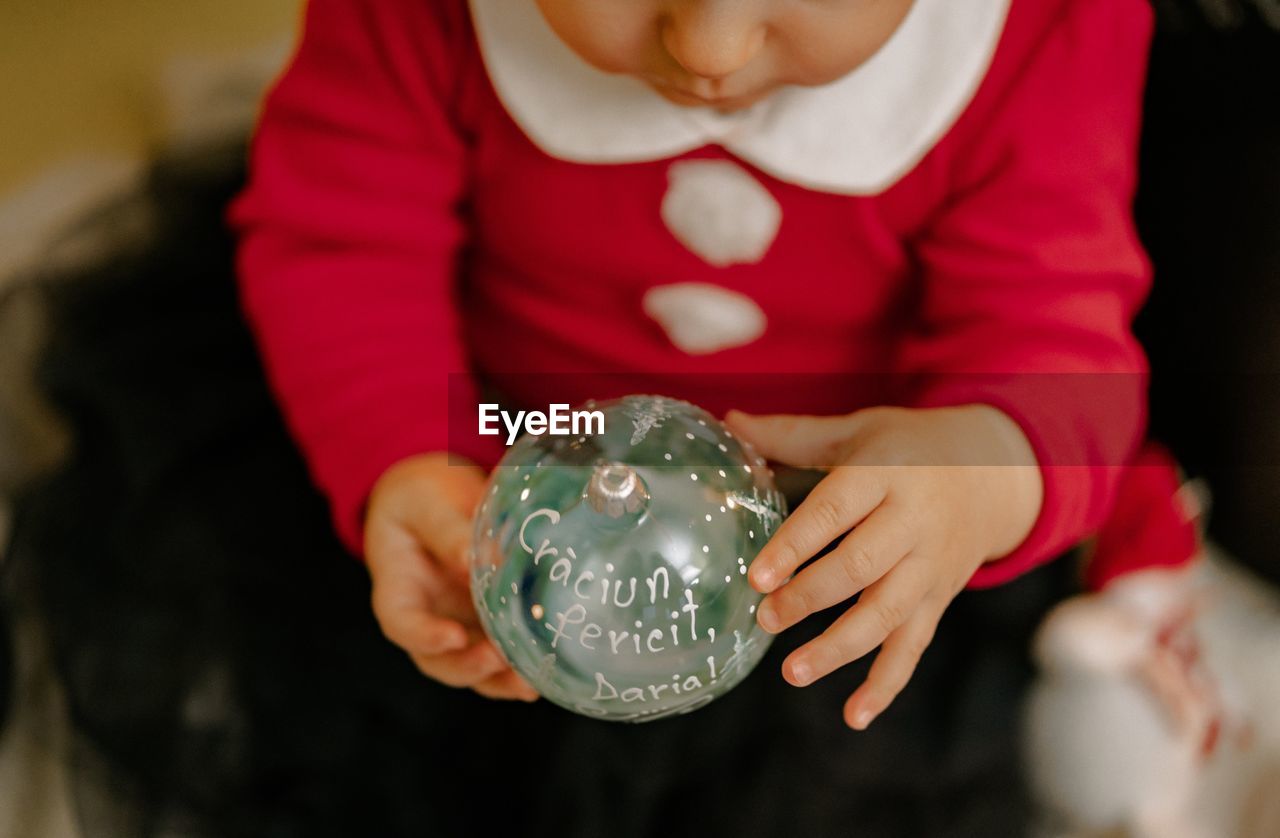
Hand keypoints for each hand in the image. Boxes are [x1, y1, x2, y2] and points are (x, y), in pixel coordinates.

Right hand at [365, 453, 537, 700]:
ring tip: (529, 681)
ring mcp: (456, 625)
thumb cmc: (421, 498)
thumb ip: (451, 532)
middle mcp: (426, 618)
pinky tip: (546, 670)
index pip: (401, 623)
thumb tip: (481, 561)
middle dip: (469, 667)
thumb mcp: (428, 504)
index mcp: (398, 589)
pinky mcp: (486, 624)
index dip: (424, 637)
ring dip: (499, 681)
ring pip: (471, 669)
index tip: (454, 637)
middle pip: (437, 660)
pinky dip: (519, 668)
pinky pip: (499, 656)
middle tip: (500, 658)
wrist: (434, 497)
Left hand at [726, 405, 1042, 728]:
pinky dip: (887, 684)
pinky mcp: (940, 598)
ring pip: (887, 613)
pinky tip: (855, 716)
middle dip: (811, 597)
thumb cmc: (910, 448)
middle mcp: (914, 521)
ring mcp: (931, 565)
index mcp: (887, 472)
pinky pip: (915, 646)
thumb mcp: (859, 430)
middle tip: (765, 620)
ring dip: (840, 647)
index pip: (837, 510)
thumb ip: (794, 434)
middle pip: (862, 567)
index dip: (796, 544)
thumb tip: (730, 423)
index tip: (757, 576)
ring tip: (793, 673)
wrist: (998, 472)